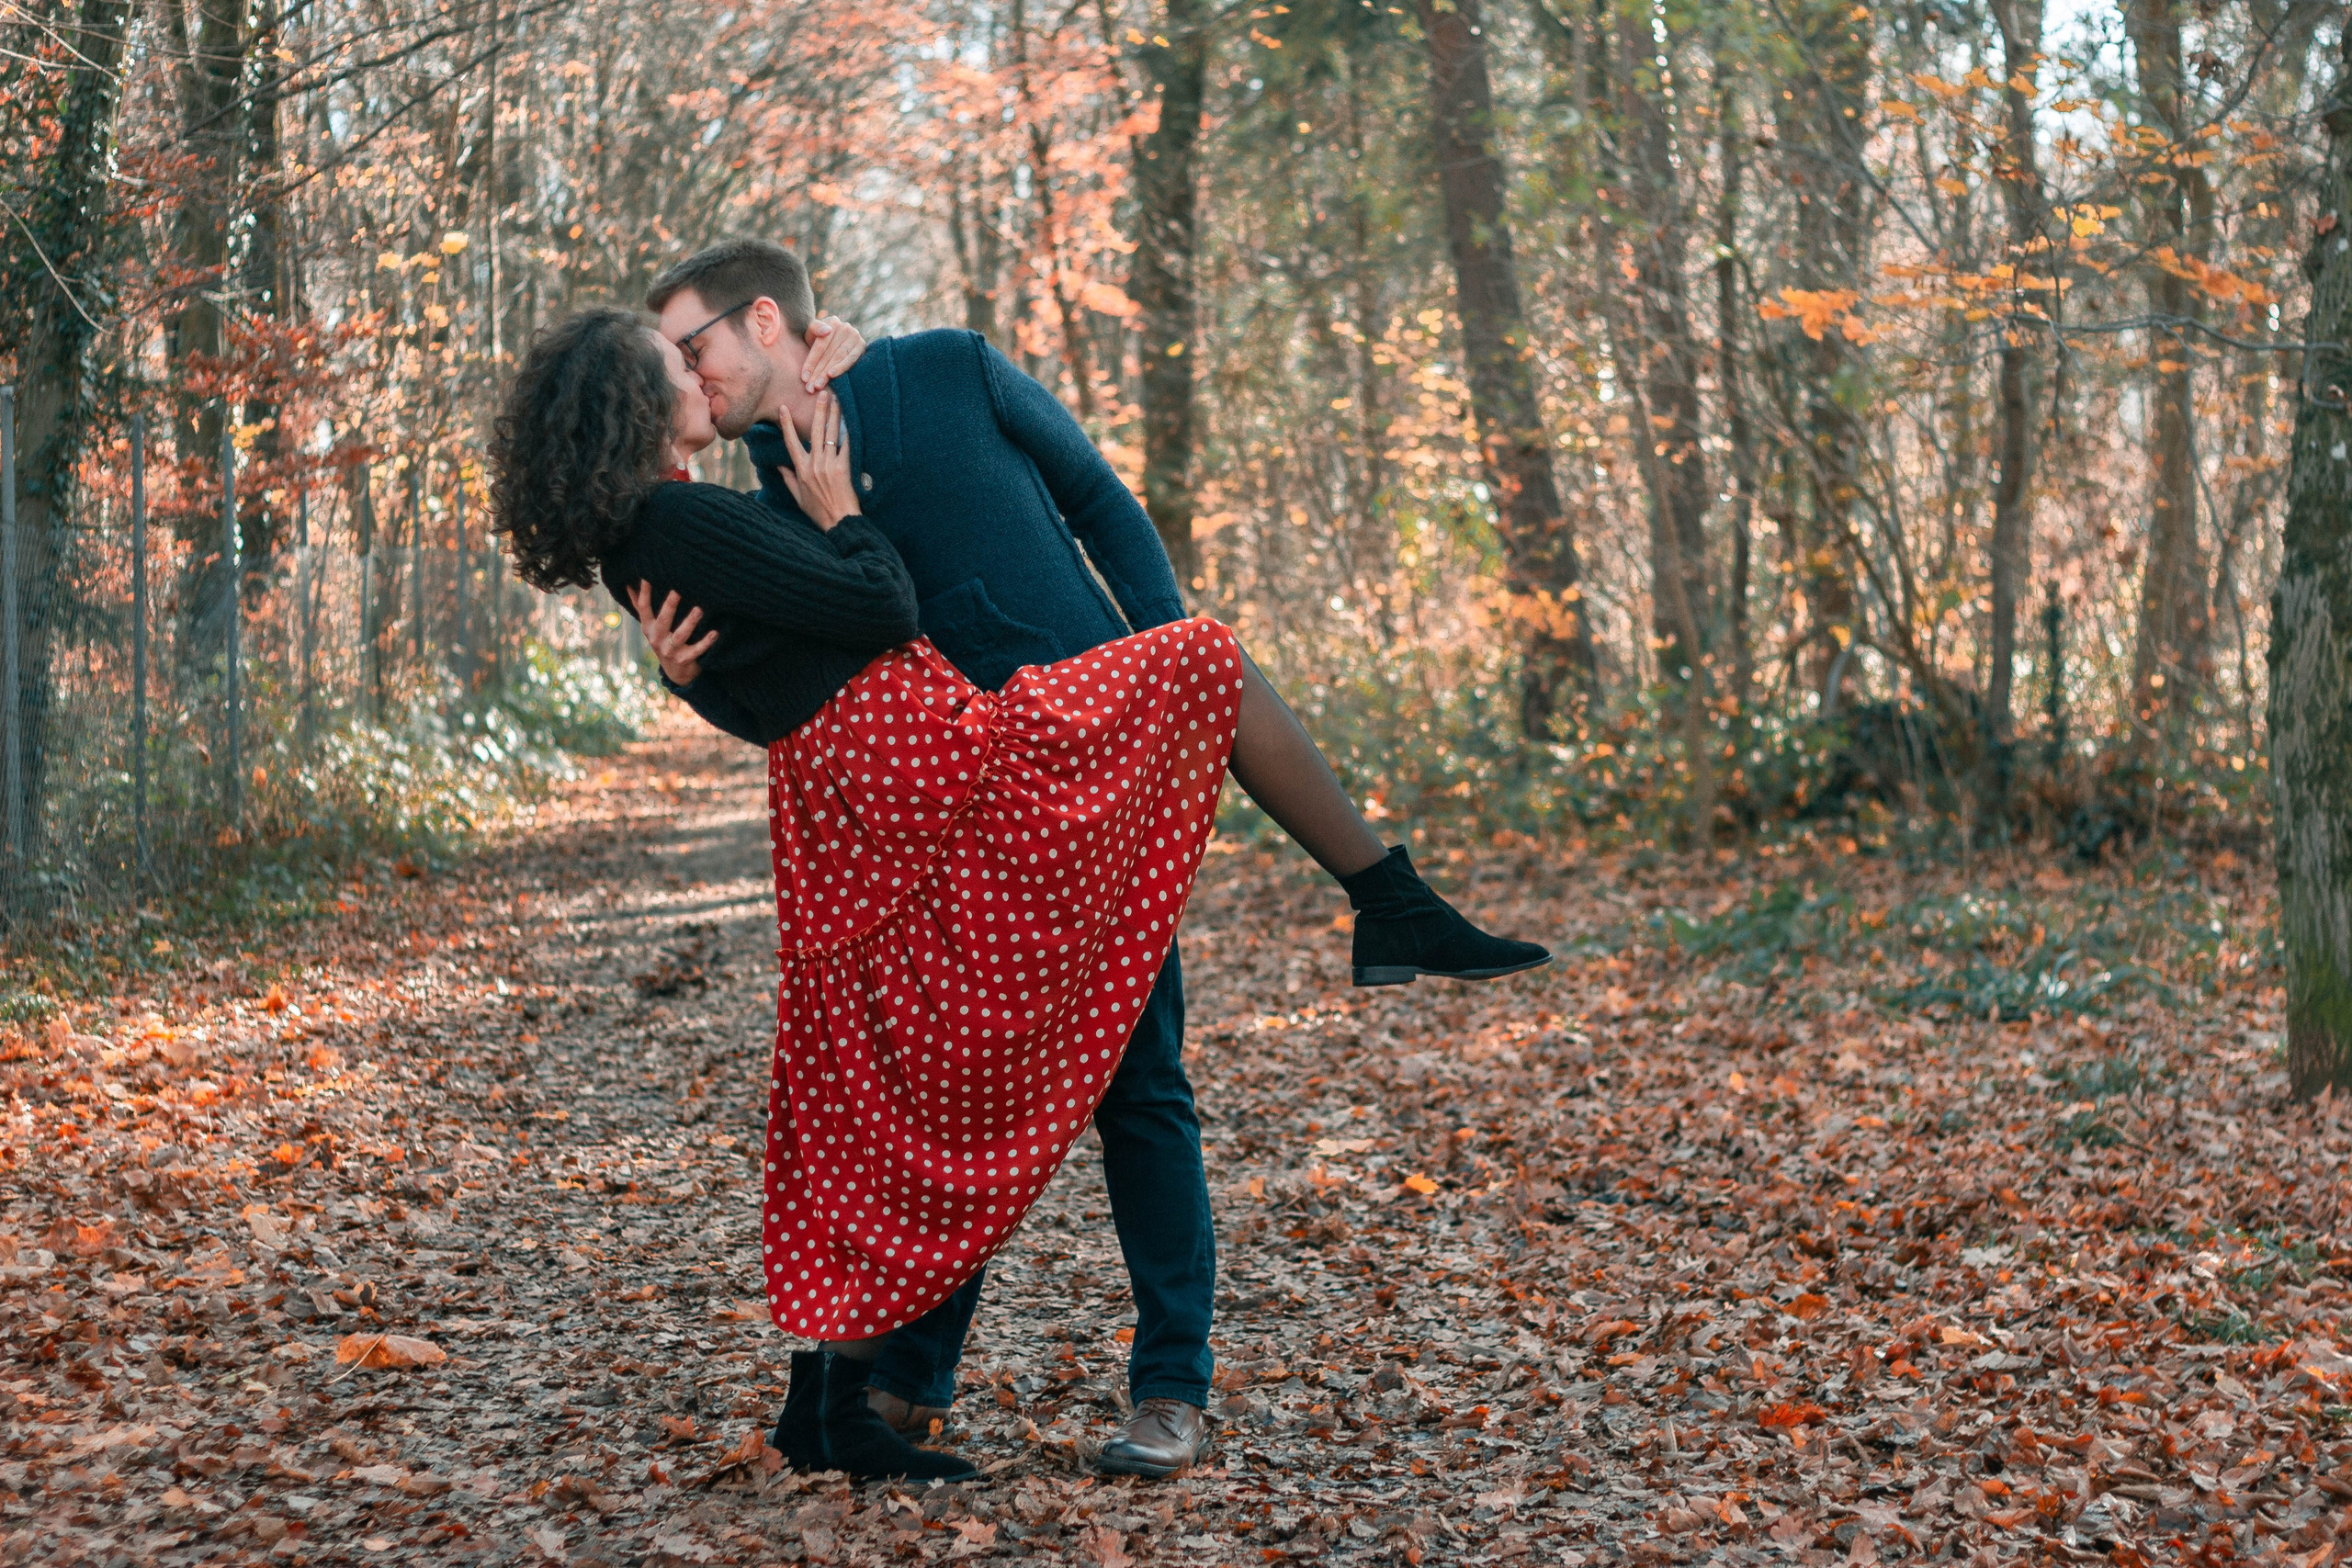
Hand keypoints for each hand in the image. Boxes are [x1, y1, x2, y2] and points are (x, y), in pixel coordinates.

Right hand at [630, 582, 718, 686]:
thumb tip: (629, 583)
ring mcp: (670, 651)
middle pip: (663, 620)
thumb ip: (640, 605)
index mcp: (648, 628)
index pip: (643, 608)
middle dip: (670, 605)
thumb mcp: (650, 626)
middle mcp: (657, 639)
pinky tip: (715, 633)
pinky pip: (696, 650)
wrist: (676, 672)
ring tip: (699, 609)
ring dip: (690, 622)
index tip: (648, 577)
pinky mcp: (684, 660)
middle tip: (678, 589)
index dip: (645, 593)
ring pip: (680, 635)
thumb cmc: (663, 640)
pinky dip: (706, 642)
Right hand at [777, 390, 859, 530]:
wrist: (839, 522)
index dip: (786, 424)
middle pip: (815, 432)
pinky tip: (851, 420)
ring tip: (837, 401)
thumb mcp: (798, 497)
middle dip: (818, 411)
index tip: (783, 408)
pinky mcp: (843, 469)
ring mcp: (828, 466)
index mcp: (801, 470)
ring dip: (833, 416)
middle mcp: (813, 464)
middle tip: (821, 394)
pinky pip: (846, 447)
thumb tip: (780, 466)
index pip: (790, 442)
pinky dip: (849, 433)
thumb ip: (788, 479)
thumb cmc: (818, 512)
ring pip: (831, 435)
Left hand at [801, 316, 866, 392]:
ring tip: (818, 385)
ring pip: (838, 357)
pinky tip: (832, 376)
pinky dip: (842, 368)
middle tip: (810, 387)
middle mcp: (845, 327)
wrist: (834, 339)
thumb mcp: (812, 332)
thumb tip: (827, 331)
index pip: (820, 345)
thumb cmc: (818, 338)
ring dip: (827, 373)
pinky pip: (851, 359)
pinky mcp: (862, 345)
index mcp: (832, 321)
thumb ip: (815, 329)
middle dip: (818, 372)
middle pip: (829, 353)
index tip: (804, 378)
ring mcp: (855, 335)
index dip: (811, 362)